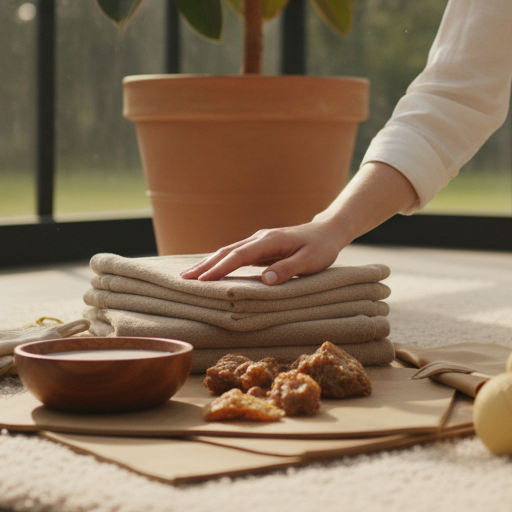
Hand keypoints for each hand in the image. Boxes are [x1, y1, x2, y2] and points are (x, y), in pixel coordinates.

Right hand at [180, 221, 348, 284]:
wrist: (328, 231)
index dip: (220, 268)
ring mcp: (259, 242)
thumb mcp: (310, 261)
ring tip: (189, 276)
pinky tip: (211, 271)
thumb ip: (288, 269)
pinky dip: (220, 263)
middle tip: (183, 279)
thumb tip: (265, 280)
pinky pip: (236, 255)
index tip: (202, 281)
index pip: (239, 256)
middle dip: (205, 265)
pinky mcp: (261, 247)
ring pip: (229, 252)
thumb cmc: (321, 248)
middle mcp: (261, 238)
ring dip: (209, 263)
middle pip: (227, 251)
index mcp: (270, 241)